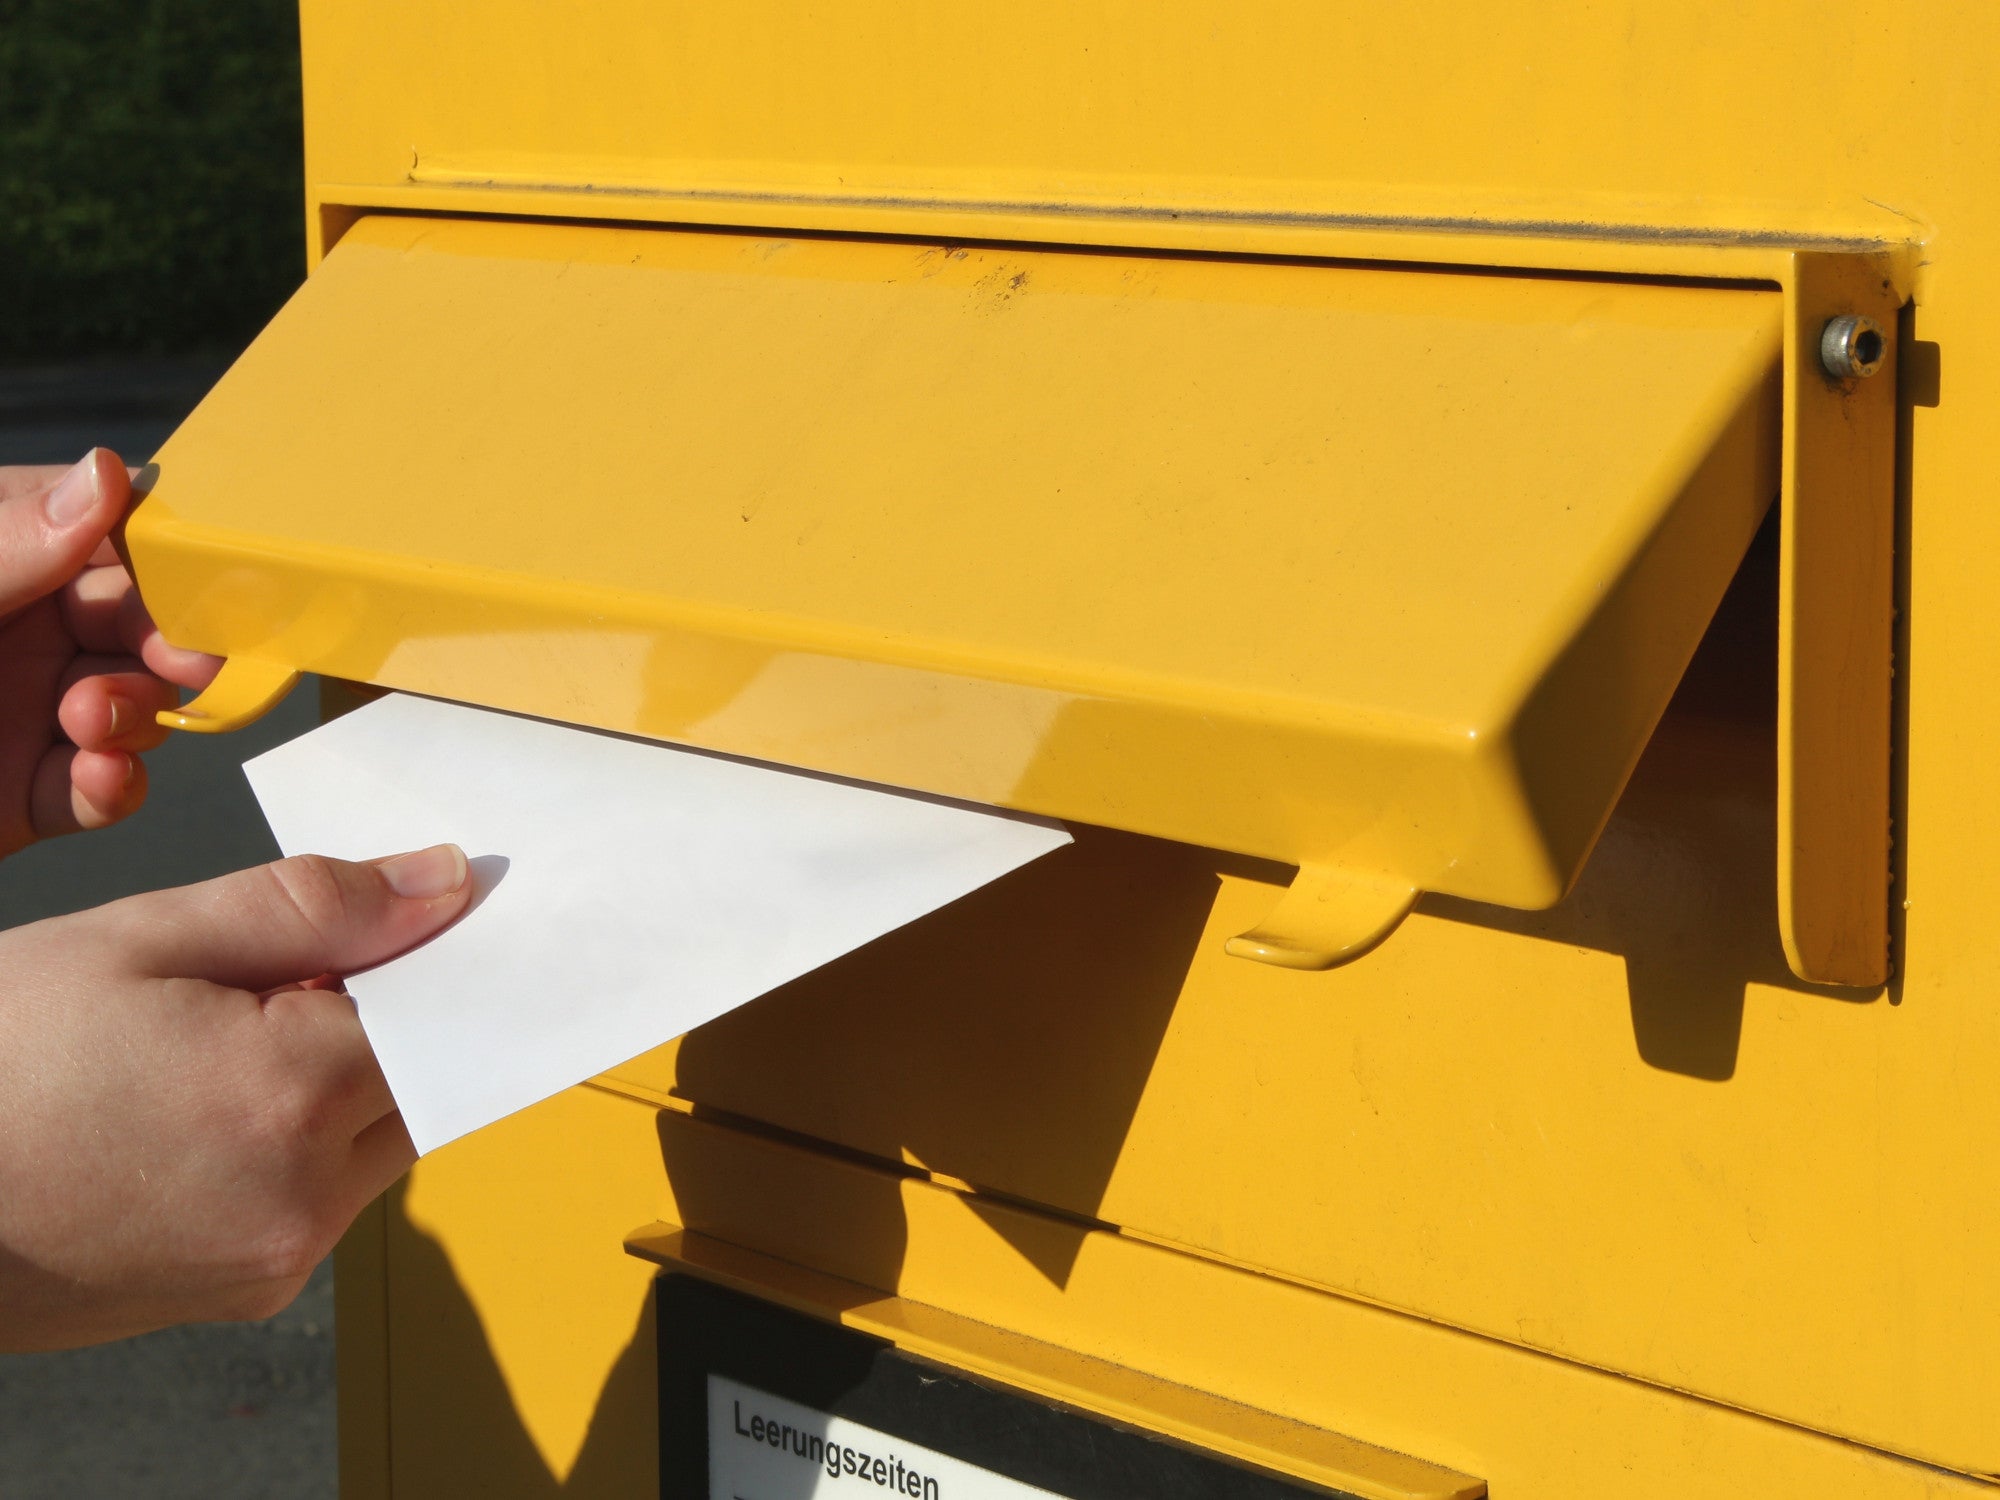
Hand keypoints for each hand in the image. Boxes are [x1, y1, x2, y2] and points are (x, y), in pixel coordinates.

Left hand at [0, 450, 220, 859]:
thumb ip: (11, 543)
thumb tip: (108, 475)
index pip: (103, 530)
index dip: (162, 551)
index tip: (204, 569)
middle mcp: (18, 631)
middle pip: (140, 622)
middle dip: (171, 642)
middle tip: (185, 660)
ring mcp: (26, 714)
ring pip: (134, 707)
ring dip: (136, 716)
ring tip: (95, 721)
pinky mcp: (26, 796)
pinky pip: (99, 790)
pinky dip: (112, 788)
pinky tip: (95, 777)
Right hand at [0, 844, 470, 1350]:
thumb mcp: (144, 938)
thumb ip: (313, 908)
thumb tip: (445, 883)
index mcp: (287, 1096)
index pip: (444, 1013)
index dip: (425, 960)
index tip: (398, 925)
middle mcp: (302, 1197)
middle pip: (419, 1083)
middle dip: (380, 1022)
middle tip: (278, 980)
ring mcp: (275, 1258)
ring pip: (376, 1143)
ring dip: (338, 1086)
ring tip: (216, 1045)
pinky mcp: (245, 1291)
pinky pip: (321, 1198)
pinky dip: (297, 1144)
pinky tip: (202, 1108)